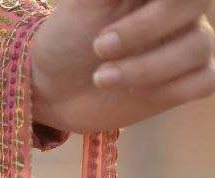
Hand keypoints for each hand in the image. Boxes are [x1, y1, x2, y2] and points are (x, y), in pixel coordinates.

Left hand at [29, 0, 214, 135]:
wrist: (55, 87)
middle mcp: (179, 9)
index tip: (117, 7)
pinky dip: (170, 89)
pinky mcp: (183, 82)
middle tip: (99, 47)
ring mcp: (185, 44)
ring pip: (199, 46)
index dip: (158, 7)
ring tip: (101, 78)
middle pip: (196, 2)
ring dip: (146, 67)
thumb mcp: (83, 2)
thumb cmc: (68, 36)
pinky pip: (204, 81)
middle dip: (147, 27)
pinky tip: (132, 92)